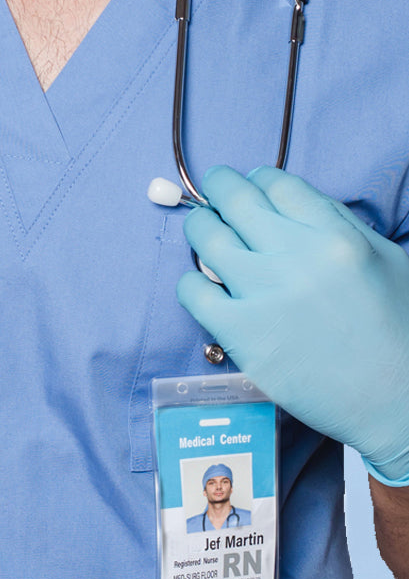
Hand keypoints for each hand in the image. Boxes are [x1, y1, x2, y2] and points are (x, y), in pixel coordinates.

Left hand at [177, 166, 408, 484]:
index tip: (250, 184)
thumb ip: (340, 227)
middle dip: (219, 187)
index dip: (259, 180)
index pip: (280, 185)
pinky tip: (201, 286)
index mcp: (337, 236)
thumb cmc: (396, 330)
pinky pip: (193, 292)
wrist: (393, 398)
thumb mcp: (385, 260)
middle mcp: (297, 257)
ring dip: (199, 228)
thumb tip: (291, 205)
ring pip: (208, 239)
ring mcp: (264, 293)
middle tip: (213, 187)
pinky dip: (191, 282)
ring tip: (201, 229)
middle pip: (237, 201)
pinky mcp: (239, 333)